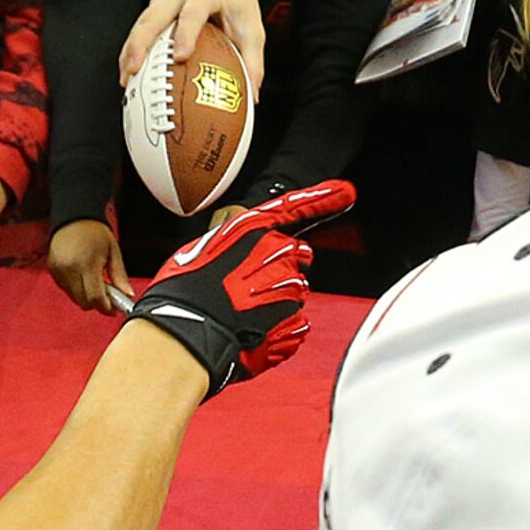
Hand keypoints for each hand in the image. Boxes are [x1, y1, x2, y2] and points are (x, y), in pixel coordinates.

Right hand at [47, 219, 128, 314]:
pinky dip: (76, 288)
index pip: (95, 298)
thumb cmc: (95, 232)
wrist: (74, 216)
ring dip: (86, 295)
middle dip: (97, 303)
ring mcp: (58, 270)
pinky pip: (65, 289)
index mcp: (87, 264)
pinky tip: (83, 276)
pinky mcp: (52, 270)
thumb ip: (120, 276)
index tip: (114, 309)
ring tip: (94, 281)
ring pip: (74, 298)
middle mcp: (69, 269)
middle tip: (107, 295)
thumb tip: (127, 295)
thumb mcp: (113, 252)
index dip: (106, 308)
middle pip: (84, 302)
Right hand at [121, 0, 266, 90]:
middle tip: (134, 70)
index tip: (180, 57)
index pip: (193, 12)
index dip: (185, 33)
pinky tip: (129, 71)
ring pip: (142, 21)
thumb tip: (252, 97)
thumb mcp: (254, 32)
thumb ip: (253, 63)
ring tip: (126, 78)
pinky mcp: (156, 4)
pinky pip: (141, 26)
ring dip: (130, 49)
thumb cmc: (240, 7)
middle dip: (141, 43)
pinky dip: (132, 48)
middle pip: (155, 15)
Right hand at [124, 179, 353, 391]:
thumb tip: (240, 254)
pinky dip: (277, 333)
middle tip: (246, 292)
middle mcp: (279, 255)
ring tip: (241, 318)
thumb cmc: (183, 294)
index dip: (324, 198)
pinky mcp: (293, 324)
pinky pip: (294, 326)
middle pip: (296, 259)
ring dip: (274, 306)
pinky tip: (250, 334)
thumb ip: (233, 247)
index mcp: (255, 230)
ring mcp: (289, 290)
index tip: (346, 192)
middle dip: (279, 273)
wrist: (185, 337)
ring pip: (294, 295)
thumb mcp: (200, 252)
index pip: (295, 208)